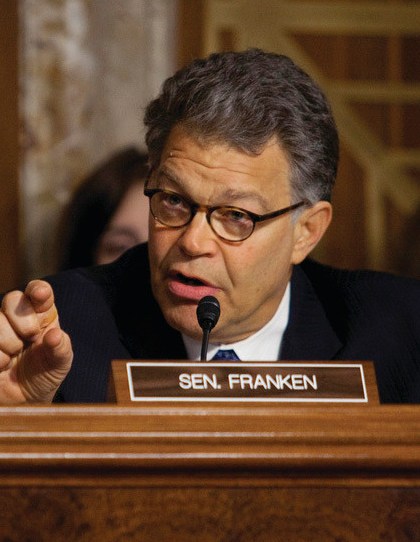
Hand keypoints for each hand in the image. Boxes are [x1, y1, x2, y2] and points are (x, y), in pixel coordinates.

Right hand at [0, 280, 72, 402]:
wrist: (22, 401)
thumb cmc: (44, 375)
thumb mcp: (59, 364)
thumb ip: (60, 349)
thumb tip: (54, 335)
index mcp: (41, 314)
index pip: (39, 292)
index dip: (38, 290)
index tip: (40, 294)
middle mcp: (17, 316)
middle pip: (12, 300)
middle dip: (24, 322)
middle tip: (30, 339)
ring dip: (7, 344)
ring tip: (12, 359)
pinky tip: (1, 366)